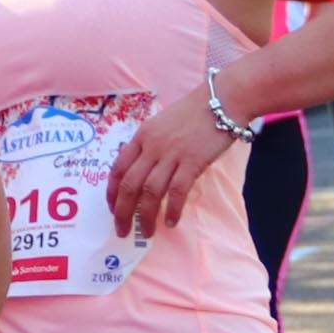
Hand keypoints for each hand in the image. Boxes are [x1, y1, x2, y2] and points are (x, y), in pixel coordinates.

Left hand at [106, 81, 237, 238]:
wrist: (222, 100)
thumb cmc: (194, 112)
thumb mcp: (162, 123)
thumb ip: (151, 144)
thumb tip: (144, 170)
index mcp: (142, 136)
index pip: (118, 168)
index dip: (111, 192)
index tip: (111, 208)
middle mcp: (152, 146)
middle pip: (129, 185)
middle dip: (122, 212)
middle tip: (122, 231)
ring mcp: (172, 154)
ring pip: (150, 192)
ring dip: (145, 216)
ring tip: (146, 232)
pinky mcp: (192, 161)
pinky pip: (177, 191)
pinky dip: (172, 209)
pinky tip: (171, 221)